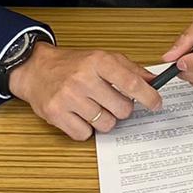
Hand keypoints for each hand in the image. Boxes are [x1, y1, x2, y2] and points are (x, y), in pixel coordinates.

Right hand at [8, 42, 161, 141]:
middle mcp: (83, 79)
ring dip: (104, 120)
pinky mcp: (56, 114)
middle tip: (112, 102)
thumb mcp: (103, 58)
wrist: (36, 69)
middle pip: (122, 109)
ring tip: (94, 107)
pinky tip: (80, 115)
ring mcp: (68, 97)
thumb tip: (153, 82)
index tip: (156, 104)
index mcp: (98, 61)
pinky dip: (86, 129)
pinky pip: (85, 134)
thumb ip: (130, 69)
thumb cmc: (72, 64)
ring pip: (105, 124)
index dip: (148, 97)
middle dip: (122, 109)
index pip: (131, 83)